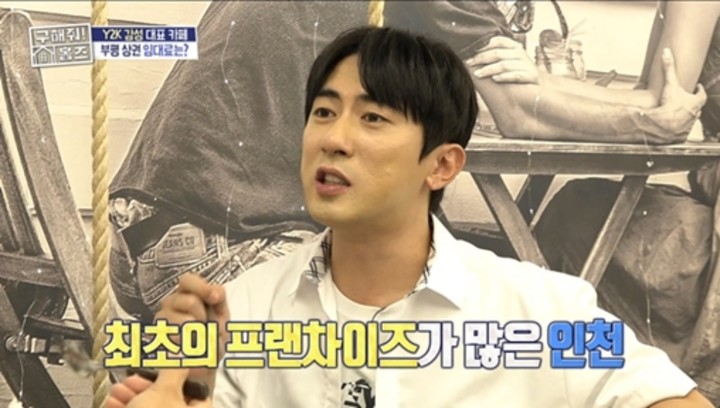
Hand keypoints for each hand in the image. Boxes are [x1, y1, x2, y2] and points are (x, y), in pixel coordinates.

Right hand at [107, 368, 211, 407]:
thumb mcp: (165, 390)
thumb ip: (175, 370)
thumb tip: (185, 359)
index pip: (196, 393)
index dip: (176, 380)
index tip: (161, 370)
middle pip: (168, 401)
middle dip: (145, 387)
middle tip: (130, 380)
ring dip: (131, 398)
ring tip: (117, 390)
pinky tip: (112, 403)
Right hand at [155, 273, 229, 391]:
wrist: (206, 363)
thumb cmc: (214, 336)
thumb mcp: (223, 313)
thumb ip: (219, 297)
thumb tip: (215, 291)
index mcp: (188, 292)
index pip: (187, 280)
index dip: (202, 287)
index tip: (214, 298)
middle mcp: (172, 302)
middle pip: (189, 301)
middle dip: (204, 316)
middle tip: (206, 325)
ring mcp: (163, 318)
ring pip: (184, 320)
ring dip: (198, 332)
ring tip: (198, 336)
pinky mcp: (159, 336)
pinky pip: (178, 338)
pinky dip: (190, 343)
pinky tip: (189, 345)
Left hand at [465, 36, 539, 83]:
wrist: (540, 84)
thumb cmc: (518, 71)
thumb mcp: (508, 59)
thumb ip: (495, 54)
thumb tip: (472, 54)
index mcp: (513, 46)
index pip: (497, 41)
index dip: (482, 45)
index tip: (469, 51)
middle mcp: (520, 53)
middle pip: (497, 53)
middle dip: (481, 58)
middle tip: (469, 64)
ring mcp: (526, 64)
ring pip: (504, 65)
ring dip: (489, 69)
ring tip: (478, 74)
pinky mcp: (531, 76)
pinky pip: (516, 75)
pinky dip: (504, 77)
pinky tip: (495, 79)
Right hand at [633, 48, 706, 143]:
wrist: (662, 125)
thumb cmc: (669, 105)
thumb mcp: (670, 84)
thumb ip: (669, 67)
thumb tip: (667, 52)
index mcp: (695, 101)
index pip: (701, 94)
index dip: (699, 90)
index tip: (697, 87)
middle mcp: (695, 113)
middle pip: (697, 107)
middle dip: (694, 104)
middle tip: (687, 100)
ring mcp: (688, 125)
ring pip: (691, 119)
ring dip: (687, 116)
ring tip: (679, 113)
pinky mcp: (680, 135)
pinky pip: (682, 131)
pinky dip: (679, 128)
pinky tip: (673, 126)